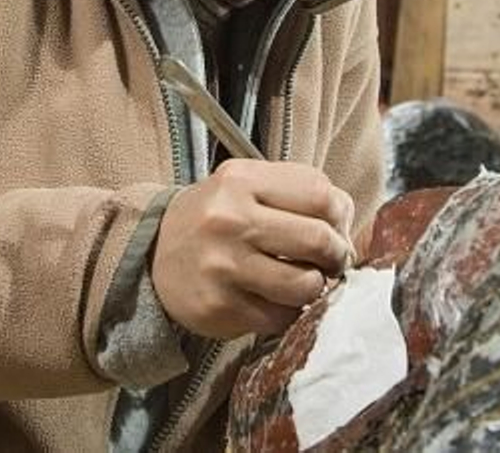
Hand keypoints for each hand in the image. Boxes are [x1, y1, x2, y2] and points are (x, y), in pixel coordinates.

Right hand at [151, 159, 355, 339]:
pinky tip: (271, 299)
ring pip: (305, 284)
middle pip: (319, 240)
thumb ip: (297, 193)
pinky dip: (287, 312)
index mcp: (241, 180)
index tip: (335, 229)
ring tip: (300, 281)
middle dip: (336, 256)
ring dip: (314, 287)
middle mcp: (230, 220)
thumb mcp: (245, 185)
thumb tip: (348, 230)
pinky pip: (281, 317)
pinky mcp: (220, 307)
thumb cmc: (214, 219)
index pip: (322, 195)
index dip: (340, 218)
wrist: (151, 253)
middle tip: (330, 262)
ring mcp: (223, 266)